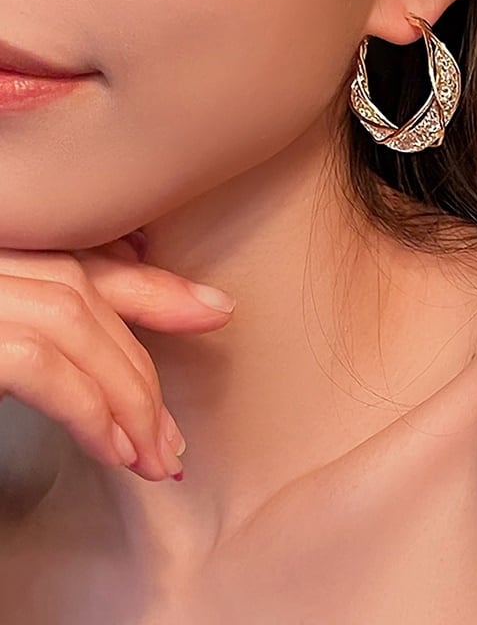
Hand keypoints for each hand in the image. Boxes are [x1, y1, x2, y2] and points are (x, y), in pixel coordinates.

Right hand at [0, 233, 235, 481]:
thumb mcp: (1, 343)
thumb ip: (45, 333)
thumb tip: (118, 370)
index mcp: (0, 256)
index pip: (83, 262)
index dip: (154, 289)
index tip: (216, 311)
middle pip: (85, 295)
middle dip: (142, 371)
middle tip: (174, 439)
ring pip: (75, 323)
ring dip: (128, 398)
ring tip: (154, 459)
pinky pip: (40, 365)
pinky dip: (89, 410)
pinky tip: (113, 451)